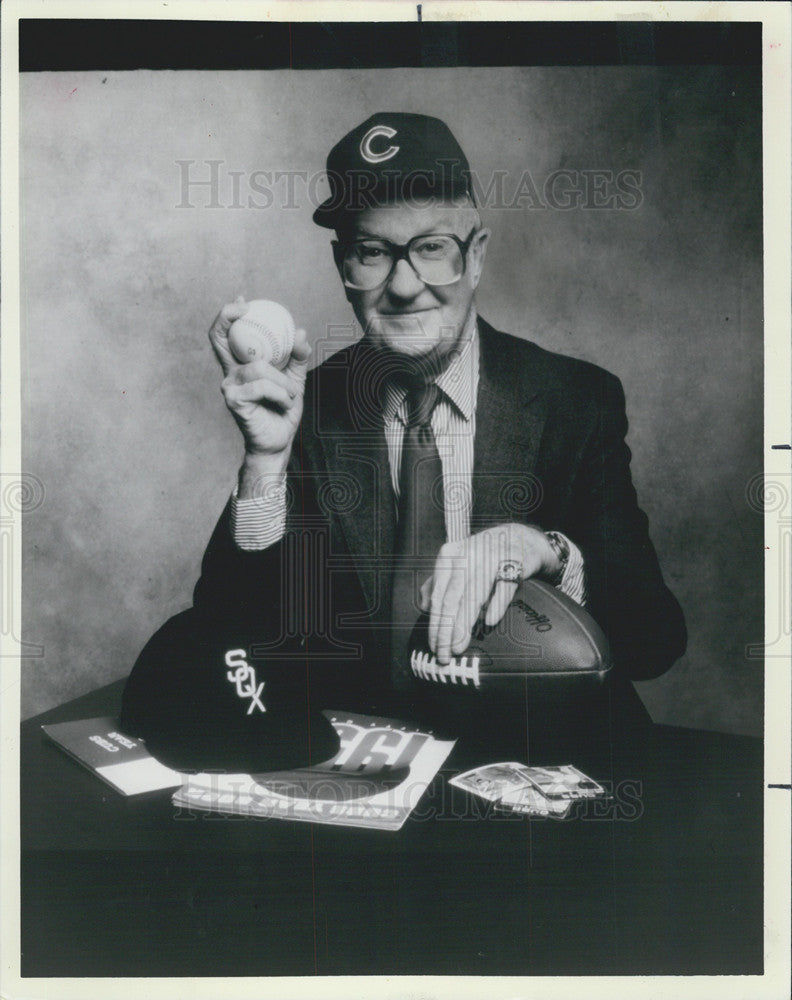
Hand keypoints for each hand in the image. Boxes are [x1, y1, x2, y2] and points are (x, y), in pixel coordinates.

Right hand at [208, 298, 311, 465]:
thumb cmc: (282, 412)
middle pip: (218, 338)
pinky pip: (261, 386)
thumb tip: (300, 332)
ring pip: (258, 367)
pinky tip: (285, 404)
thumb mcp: (293, 381)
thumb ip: (297, 358)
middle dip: (226, 316)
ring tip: (291, 396)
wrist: (279, 441)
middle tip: (246, 308)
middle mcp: (230, 374)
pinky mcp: (233, 401)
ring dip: (283, 381)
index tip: (243, 300)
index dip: (229, 315)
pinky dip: (280, 393)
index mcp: (241, 367)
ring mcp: (229, 387)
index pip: (227, 337)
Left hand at [418, 523, 561, 664]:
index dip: (435, 623)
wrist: (520, 538)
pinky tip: (488, 623)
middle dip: (446, 630)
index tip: (434, 645)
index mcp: (449, 555)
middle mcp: (467, 554)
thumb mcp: (456, 562)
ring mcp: (491, 558)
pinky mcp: (514, 563)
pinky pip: (503, 589)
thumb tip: (423, 606)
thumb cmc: (483, 555)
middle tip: (444, 653)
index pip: (438, 595)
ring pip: (474, 597)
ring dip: (465, 625)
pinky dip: (495, 606)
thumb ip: (437, 582)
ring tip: (459, 646)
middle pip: (453, 599)